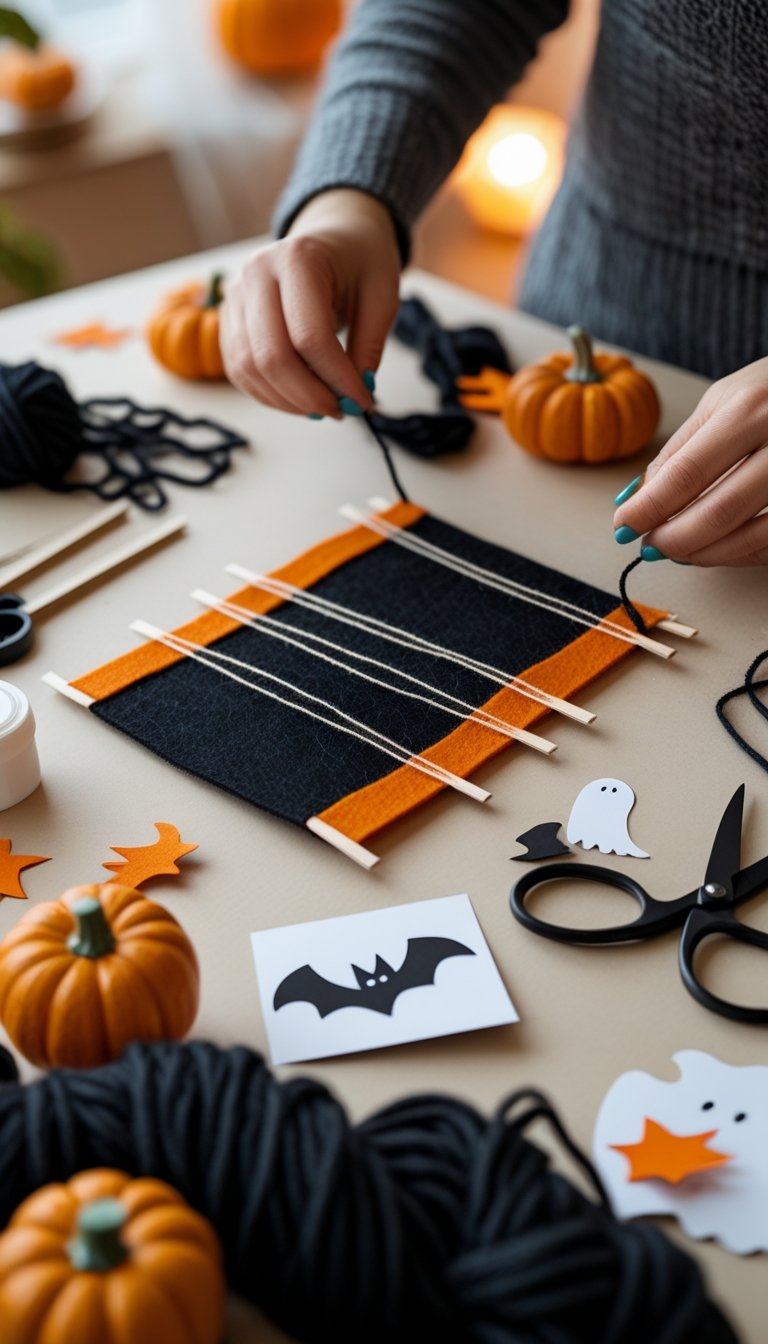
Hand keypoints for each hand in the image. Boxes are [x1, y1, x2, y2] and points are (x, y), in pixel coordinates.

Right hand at [220, 189, 400, 417]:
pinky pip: (240, 370)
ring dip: (288, 400)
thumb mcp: (382, 296)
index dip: (337, 378)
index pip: (309, 336)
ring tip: (323, 405)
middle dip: (309, 396)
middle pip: (271, 356)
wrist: (334, 237)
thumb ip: (369, 346)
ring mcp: (236, 295)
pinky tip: (300, 398)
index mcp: (298, 258)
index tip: (362, 400)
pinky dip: (270, 394)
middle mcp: (257, 273)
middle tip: (341, 411)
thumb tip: (355, 395)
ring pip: (249, 368)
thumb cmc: (360, 262)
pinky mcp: (230, 318)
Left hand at [613, 356, 767, 565]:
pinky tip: (718, 549)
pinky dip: (741, 553)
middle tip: (650, 547)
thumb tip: (634, 500)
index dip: (649, 509)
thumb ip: (679, 452)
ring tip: (678, 552)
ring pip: (752, 536)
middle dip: (674, 539)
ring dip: (706, 553)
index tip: (623, 526)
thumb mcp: (722, 402)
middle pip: (718, 512)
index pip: (686, 474)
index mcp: (751, 410)